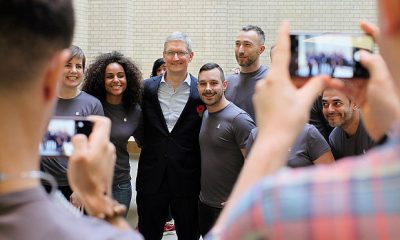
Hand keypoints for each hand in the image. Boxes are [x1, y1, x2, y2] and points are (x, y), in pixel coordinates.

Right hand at [67, 116, 116, 217]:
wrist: (97, 198)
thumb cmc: (87, 179)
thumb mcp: (77, 156)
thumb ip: (79, 141)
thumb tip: (80, 135)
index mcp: (102, 142)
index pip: (103, 121)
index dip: (92, 119)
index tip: (80, 123)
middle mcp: (108, 147)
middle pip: (97, 133)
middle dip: (83, 136)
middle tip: (71, 143)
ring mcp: (108, 156)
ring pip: (95, 145)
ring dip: (84, 147)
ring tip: (73, 156)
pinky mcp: (106, 165)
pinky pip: (96, 154)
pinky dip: (88, 156)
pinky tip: (80, 165)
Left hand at [253, 22, 338, 140]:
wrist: (272, 142)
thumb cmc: (287, 122)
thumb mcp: (305, 101)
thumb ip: (316, 85)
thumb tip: (325, 77)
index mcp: (276, 78)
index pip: (282, 51)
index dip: (284, 35)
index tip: (285, 23)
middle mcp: (265, 82)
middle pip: (283, 69)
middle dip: (296, 73)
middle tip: (308, 82)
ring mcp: (260, 91)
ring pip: (278, 81)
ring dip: (290, 84)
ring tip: (300, 98)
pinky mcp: (259, 100)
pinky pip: (272, 90)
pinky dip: (283, 92)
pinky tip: (290, 104)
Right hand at [340, 21, 399, 139]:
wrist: (387, 128)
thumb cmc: (389, 106)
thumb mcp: (381, 81)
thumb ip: (373, 64)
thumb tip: (362, 53)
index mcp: (383, 68)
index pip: (378, 45)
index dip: (371, 33)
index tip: (360, 26)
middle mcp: (375, 75)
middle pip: (360, 60)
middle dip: (347, 55)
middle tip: (335, 51)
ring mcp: (367, 86)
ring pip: (350, 74)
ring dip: (339, 73)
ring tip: (327, 69)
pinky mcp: (360, 96)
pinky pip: (346, 87)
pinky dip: (338, 85)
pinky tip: (329, 83)